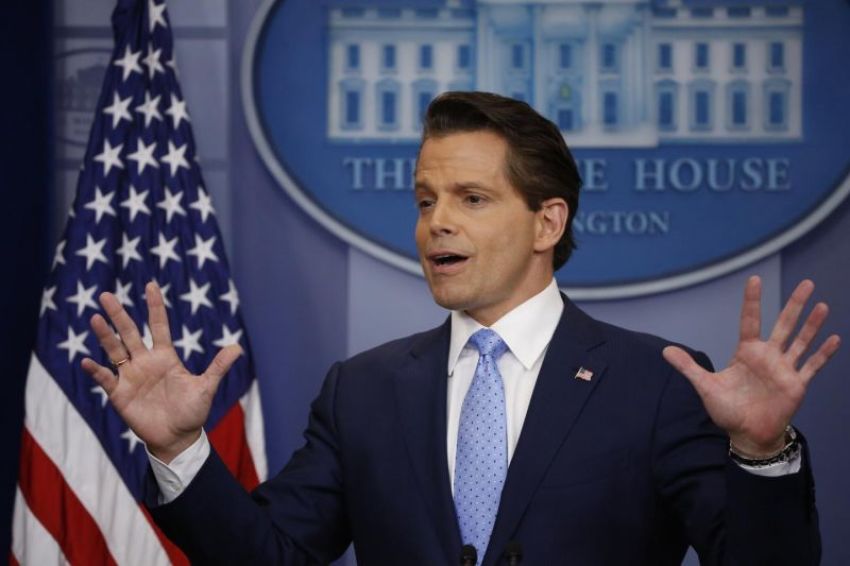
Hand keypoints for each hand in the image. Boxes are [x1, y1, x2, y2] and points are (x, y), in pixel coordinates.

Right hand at [81, 281, 241, 462]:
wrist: (177, 437)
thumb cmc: (192, 411)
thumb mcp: (206, 387)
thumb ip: (218, 367)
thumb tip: (238, 347)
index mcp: (166, 357)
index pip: (158, 326)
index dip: (154, 307)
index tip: (151, 285)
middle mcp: (145, 362)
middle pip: (130, 333)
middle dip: (119, 315)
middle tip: (106, 295)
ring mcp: (131, 376)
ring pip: (115, 350)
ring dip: (105, 336)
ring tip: (95, 318)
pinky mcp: (120, 394)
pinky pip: (105, 379)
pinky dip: (96, 371)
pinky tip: (86, 361)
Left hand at [663, 276, 840, 457]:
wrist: (747, 434)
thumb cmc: (727, 409)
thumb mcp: (705, 386)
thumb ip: (689, 367)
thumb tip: (664, 351)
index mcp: (747, 352)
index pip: (750, 321)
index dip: (752, 301)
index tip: (754, 279)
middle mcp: (768, 356)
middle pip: (783, 325)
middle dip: (794, 305)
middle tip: (807, 282)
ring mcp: (784, 369)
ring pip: (801, 341)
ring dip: (811, 324)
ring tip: (821, 305)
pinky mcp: (796, 384)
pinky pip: (812, 366)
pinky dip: (823, 354)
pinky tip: (834, 338)